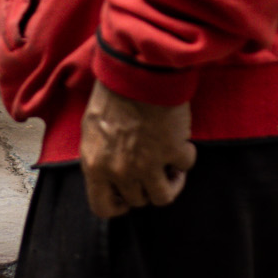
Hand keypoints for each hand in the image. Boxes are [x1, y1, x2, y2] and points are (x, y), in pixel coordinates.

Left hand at [79, 81, 195, 217]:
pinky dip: (185, 156)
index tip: (127, 195)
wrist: (137, 69)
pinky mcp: (172, 151)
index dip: (117, 205)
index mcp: (95, 164)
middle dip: (146, 186)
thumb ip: (99, 157)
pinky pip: (184, 167)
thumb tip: (109, 175)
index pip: (102, 207)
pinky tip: (180, 139)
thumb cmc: (112, 93)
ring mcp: (147, 164)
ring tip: (171, 163)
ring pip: (163, 196)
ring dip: (170, 181)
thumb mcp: (92, 128)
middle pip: (138, 201)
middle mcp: (120, 170)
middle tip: (152, 168)